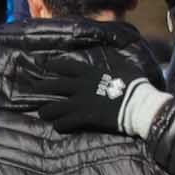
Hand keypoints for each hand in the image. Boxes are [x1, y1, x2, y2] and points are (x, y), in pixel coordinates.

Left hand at [29, 53, 166, 138]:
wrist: (141, 105)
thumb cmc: (136, 85)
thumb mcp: (125, 67)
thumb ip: (115, 60)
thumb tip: (117, 48)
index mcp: (91, 72)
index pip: (66, 66)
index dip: (54, 65)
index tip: (46, 66)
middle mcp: (82, 86)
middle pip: (54, 86)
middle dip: (41, 87)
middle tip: (33, 90)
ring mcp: (82, 102)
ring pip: (55, 107)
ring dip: (47, 110)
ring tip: (43, 113)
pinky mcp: (85, 117)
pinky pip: (65, 122)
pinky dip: (60, 125)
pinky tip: (59, 126)